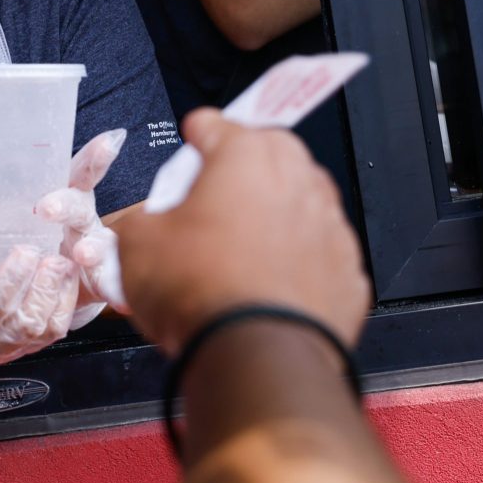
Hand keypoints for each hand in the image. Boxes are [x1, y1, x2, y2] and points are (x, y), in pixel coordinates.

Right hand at [0, 242, 79, 368]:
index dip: (14, 278)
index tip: (25, 251)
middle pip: (25, 323)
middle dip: (44, 288)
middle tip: (54, 258)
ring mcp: (3, 352)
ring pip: (42, 333)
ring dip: (59, 299)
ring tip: (64, 268)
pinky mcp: (16, 351)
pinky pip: (48, 338)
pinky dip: (61, 311)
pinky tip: (64, 287)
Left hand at [35, 128, 128, 326]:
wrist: (49, 278)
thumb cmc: (29, 232)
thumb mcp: (7, 212)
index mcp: (64, 194)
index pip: (78, 169)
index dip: (93, 156)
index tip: (109, 142)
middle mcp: (82, 217)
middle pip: (80, 204)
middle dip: (66, 204)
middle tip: (45, 208)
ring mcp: (94, 247)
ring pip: (101, 243)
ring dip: (94, 248)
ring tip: (82, 254)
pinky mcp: (99, 279)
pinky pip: (110, 284)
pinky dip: (116, 290)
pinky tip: (121, 300)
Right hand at [118, 109, 370, 357]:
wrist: (258, 358)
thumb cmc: (204, 293)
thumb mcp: (135, 244)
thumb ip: (138, 220)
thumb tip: (140, 228)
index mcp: (246, 156)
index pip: (215, 124)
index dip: (195, 136)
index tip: (193, 140)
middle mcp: (297, 180)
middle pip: (266, 156)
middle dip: (239, 171)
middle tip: (209, 199)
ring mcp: (330, 227)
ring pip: (297, 204)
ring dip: (269, 216)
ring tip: (236, 250)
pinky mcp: (348, 273)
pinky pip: (316, 254)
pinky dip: (294, 262)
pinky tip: (264, 284)